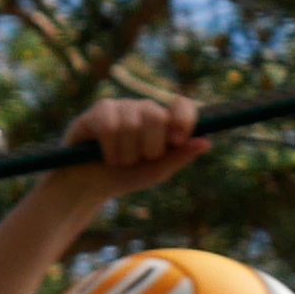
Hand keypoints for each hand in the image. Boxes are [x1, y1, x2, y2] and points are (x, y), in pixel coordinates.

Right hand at [66, 92, 208, 195]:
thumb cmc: (124, 177)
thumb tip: (206, 142)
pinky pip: (109, 126)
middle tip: (138, 161)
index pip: (181, 106)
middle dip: (149, 147)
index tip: (177, 141)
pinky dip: (109, 149)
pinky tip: (104, 155)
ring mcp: (120, 107)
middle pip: (156, 116)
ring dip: (125, 154)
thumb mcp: (155, 172)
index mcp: (162, 122)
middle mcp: (142, 109)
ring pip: (131, 124)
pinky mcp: (98, 112)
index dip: (183, 119)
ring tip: (117, 162)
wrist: (88, 187)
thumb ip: (178, 157)